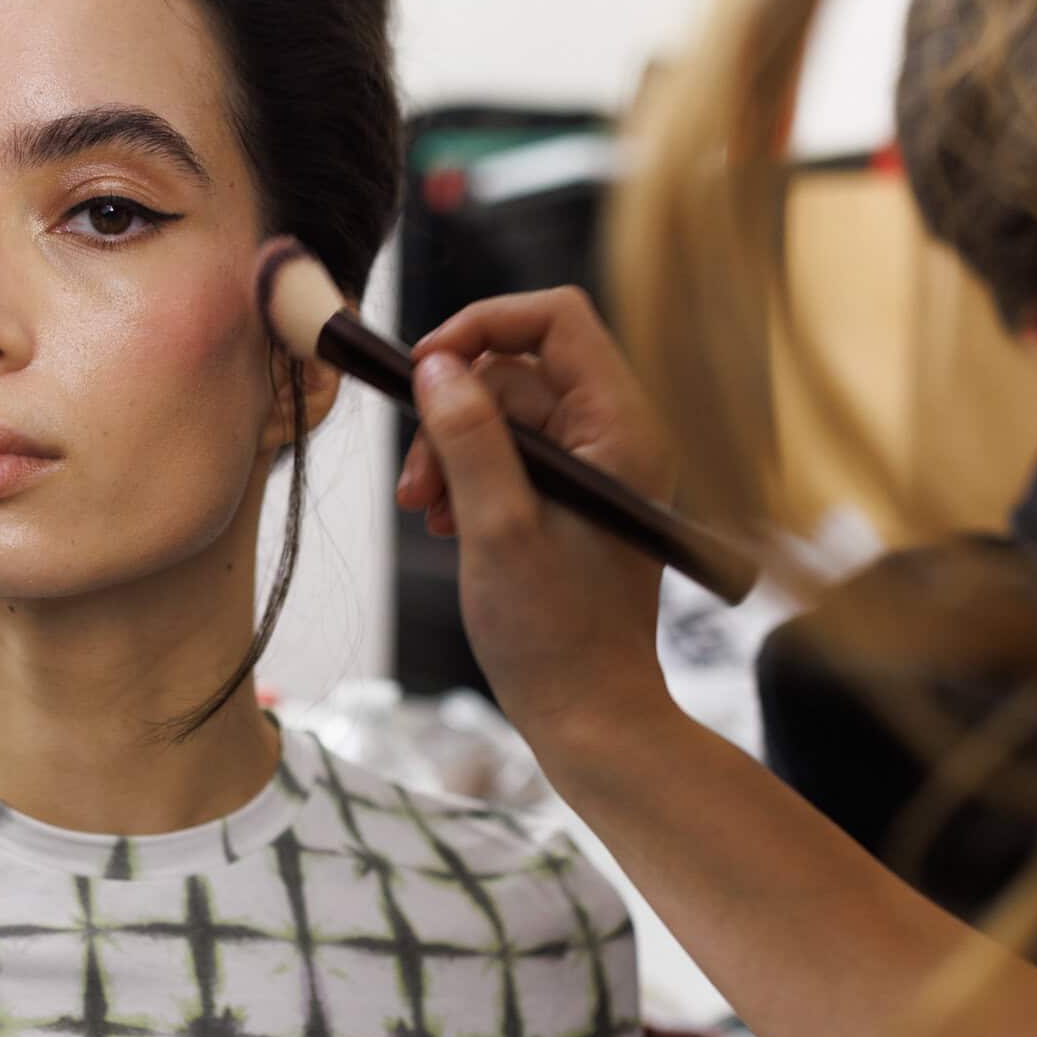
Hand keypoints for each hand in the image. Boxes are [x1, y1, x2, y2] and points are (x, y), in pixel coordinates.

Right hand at [398, 288, 677, 767]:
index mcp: (621, 428)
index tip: (423, 367)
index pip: (556, 320)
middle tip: (414, 483)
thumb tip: (437, 365)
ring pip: (505, 415)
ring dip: (452, 451)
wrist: (591, 716)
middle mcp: (617, 436)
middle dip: (454, 412)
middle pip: (518, 370)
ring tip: (426, 512)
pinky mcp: (574, 499)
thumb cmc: (556, 636)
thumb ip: (468, 438)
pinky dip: (469, 478)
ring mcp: (596, 468)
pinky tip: (448, 524)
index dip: (482, 327)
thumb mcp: (497, 528)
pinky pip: (511, 456)